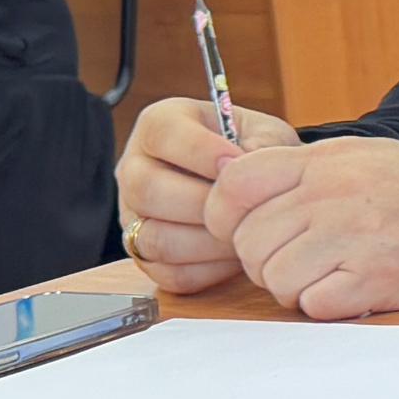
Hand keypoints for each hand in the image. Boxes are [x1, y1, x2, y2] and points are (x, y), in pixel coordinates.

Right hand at [115, 93, 298, 292]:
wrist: (255, 189)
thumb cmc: (256, 154)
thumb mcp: (265, 134)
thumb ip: (261, 143)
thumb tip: (247, 165)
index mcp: (159, 126)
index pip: (163, 134)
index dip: (201, 151)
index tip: (237, 164)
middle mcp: (134, 169)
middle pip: (147, 190)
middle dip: (204, 204)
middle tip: (246, 209)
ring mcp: (133, 216)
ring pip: (154, 238)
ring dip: (208, 242)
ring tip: (247, 234)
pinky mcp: (146, 256)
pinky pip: (169, 273)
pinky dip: (208, 270)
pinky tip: (236, 255)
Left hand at [213, 135, 398, 320]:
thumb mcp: (361, 154)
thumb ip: (301, 167)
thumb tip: (236, 187)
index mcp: (323, 162)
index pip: (233, 186)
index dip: (225, 217)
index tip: (245, 232)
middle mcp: (332, 195)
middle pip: (249, 243)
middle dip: (265, 262)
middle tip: (301, 261)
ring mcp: (354, 237)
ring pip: (275, 279)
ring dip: (294, 288)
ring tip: (329, 276)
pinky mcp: (377, 278)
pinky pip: (313, 306)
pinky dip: (327, 306)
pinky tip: (352, 291)